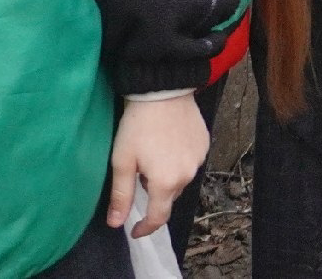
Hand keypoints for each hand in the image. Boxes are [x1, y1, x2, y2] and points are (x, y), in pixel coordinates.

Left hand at [107, 92, 207, 238]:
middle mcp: (187, 175)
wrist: (163, 90)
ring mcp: (199, 159)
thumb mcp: (122, 161)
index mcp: (166, 183)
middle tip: (138, 177)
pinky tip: (167, 146)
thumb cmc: (138, 126)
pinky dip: (178, 162)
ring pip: (180, 179)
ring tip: (152, 158)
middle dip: (153, 195)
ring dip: (167, 178)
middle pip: (169, 197)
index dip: (145, 228)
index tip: (134, 230)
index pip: (158, 217)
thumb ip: (121, 196)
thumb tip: (116, 224)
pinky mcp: (204, 144)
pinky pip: (190, 163)